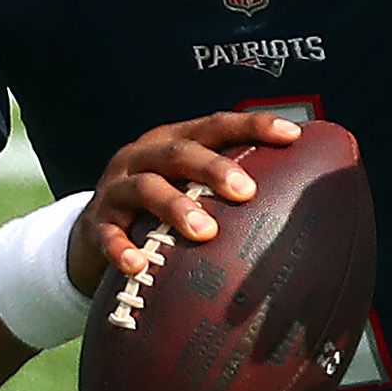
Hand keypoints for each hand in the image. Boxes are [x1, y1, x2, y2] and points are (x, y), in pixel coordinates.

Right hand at [66, 111, 304, 294]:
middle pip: (180, 151)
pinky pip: (106, 233)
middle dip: (214, 168)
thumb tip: (299, 200)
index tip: (293, 135)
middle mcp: (144, 155)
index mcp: (173, 140)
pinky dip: (122, 248)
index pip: (217, 125)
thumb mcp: (186, 187)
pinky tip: (138, 265)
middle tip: (246, 192)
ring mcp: (116, 187)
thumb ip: (226, 187)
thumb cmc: (158, 209)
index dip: (254, 126)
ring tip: (204, 233)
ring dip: (175, 207)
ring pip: (146, 187)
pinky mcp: (95, 222)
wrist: (92, 235)